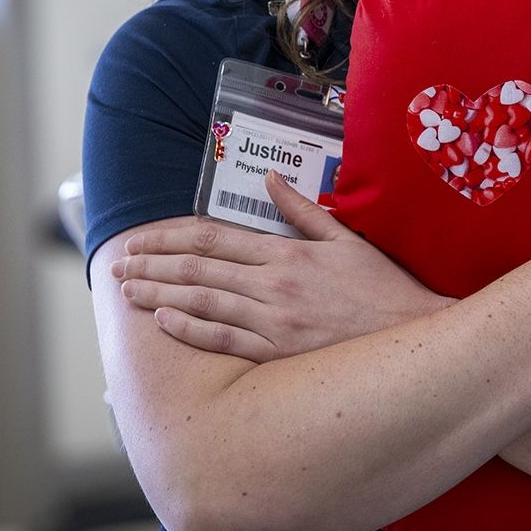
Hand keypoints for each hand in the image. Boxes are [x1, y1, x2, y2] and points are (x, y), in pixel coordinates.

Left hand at [111, 171, 452, 362]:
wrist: (412, 335)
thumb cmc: (383, 289)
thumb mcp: (347, 240)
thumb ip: (303, 210)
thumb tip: (269, 177)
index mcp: (289, 253)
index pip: (217, 239)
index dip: (173, 238)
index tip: (143, 240)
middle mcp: (274, 286)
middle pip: (199, 270)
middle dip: (154, 265)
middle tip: (119, 265)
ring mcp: (274, 322)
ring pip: (203, 302)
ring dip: (159, 293)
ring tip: (128, 291)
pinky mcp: (278, 353)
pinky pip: (224, 339)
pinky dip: (189, 328)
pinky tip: (164, 320)